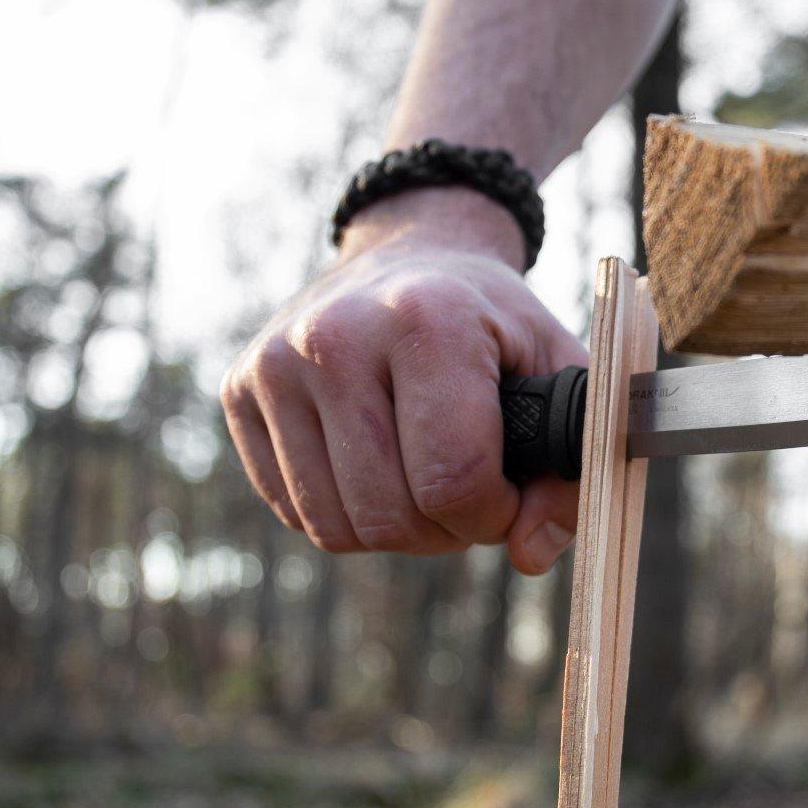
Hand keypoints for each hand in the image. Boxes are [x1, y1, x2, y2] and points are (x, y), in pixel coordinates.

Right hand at [221, 188, 586, 573]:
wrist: (412, 255)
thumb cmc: (493, 325)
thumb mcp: (556, 373)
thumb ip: (567, 468)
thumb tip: (530, 553)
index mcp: (428, 319)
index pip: (453, 478)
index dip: (493, 516)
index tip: (509, 494)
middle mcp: (336, 335)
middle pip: (390, 516)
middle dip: (445, 531)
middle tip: (469, 492)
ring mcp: (276, 362)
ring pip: (335, 528)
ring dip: (393, 531)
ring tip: (424, 480)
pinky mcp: (239, 389)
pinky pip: (292, 512)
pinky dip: (345, 513)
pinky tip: (376, 464)